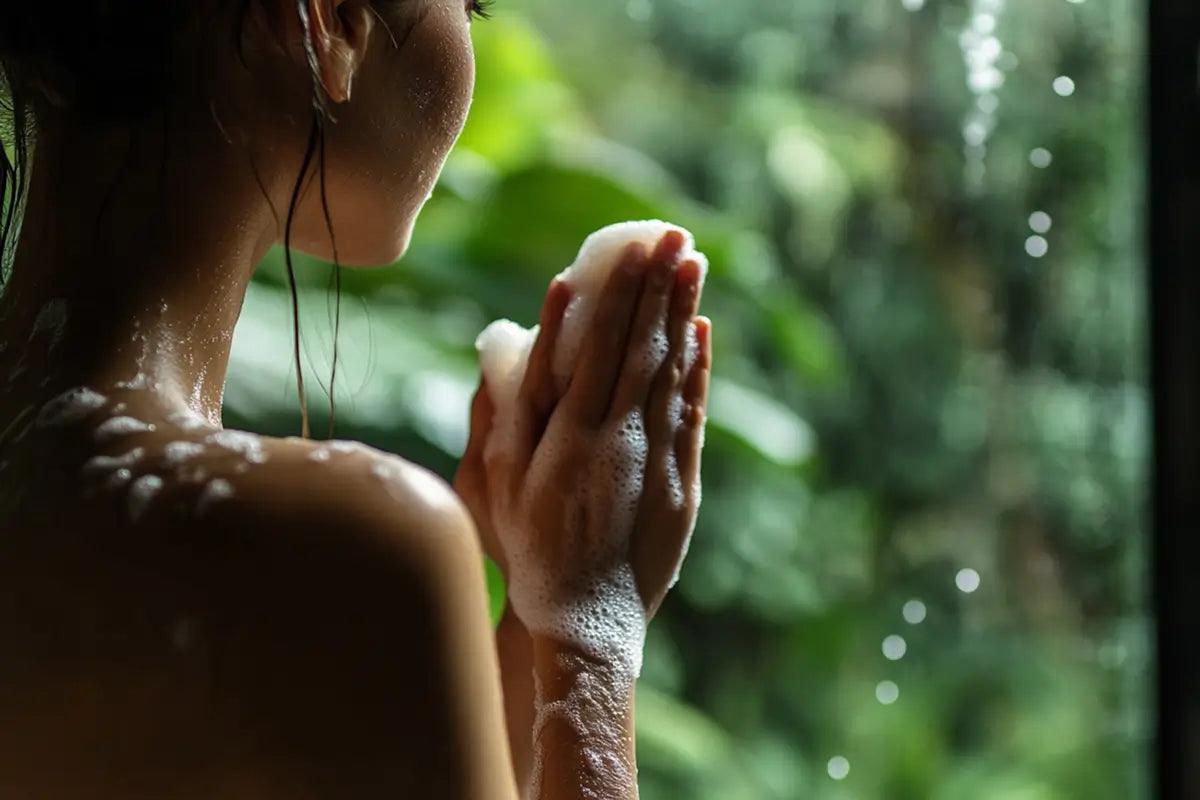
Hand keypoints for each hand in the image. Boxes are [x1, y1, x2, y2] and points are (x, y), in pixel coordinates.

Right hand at [469, 230, 709, 659]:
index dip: (618, 295)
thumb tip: (503, 349)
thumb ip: (502, 415)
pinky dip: (697, 372)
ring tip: (692, 265)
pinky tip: (702, 335)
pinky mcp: (680, 482)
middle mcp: (617, 438)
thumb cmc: (529, 551)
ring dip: (682, 316)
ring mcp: (654, 460)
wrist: (586, 619)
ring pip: (671, 374)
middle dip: (656, 288)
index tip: (630, 250)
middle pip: (641, 349)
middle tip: (672, 235)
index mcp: (571, 435)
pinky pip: (691, 415)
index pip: (599, 347)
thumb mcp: (497, 485)